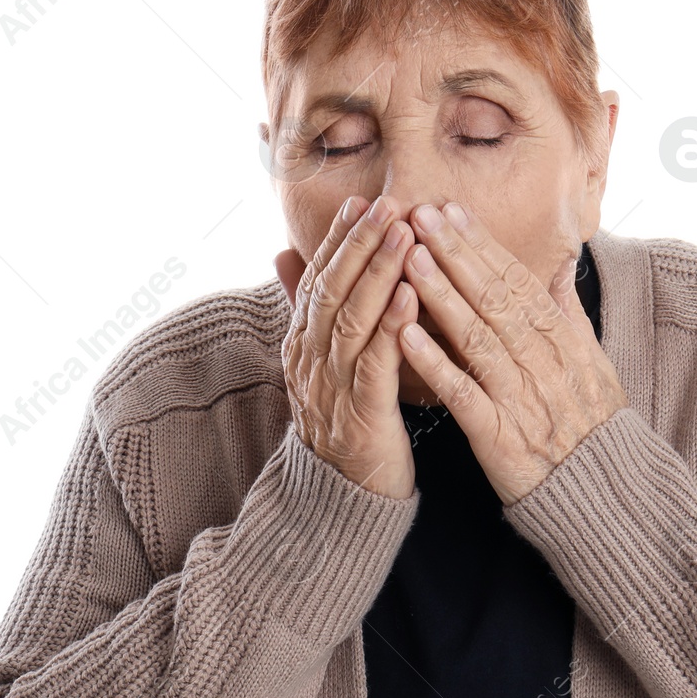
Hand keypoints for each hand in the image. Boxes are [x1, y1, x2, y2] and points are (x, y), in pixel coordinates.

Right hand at [274, 194, 420, 499]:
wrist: (342, 497)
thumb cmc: (346, 420)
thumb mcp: (323, 362)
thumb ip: (312, 311)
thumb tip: (285, 256)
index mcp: (302, 344)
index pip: (318, 279)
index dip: (339, 239)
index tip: (362, 201)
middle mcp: (310, 360)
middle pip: (332, 290)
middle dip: (360, 243)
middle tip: (387, 203)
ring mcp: (331, 388)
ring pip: (351, 320)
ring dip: (378, 274)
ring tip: (403, 235)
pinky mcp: (360, 415)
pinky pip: (374, 364)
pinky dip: (392, 326)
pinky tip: (412, 296)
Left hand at [395, 201, 627, 503]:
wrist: (605, 493)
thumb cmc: (594, 425)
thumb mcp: (594, 361)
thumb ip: (569, 309)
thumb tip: (563, 260)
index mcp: (563, 340)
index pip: (517, 281)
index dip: (482, 245)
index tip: (452, 211)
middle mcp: (543, 362)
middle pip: (494, 299)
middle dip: (455, 255)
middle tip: (421, 216)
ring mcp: (521, 398)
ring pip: (477, 337)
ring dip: (441, 296)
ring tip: (408, 260)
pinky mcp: (499, 436)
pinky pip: (463, 394)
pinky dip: (435, 363)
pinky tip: (405, 334)